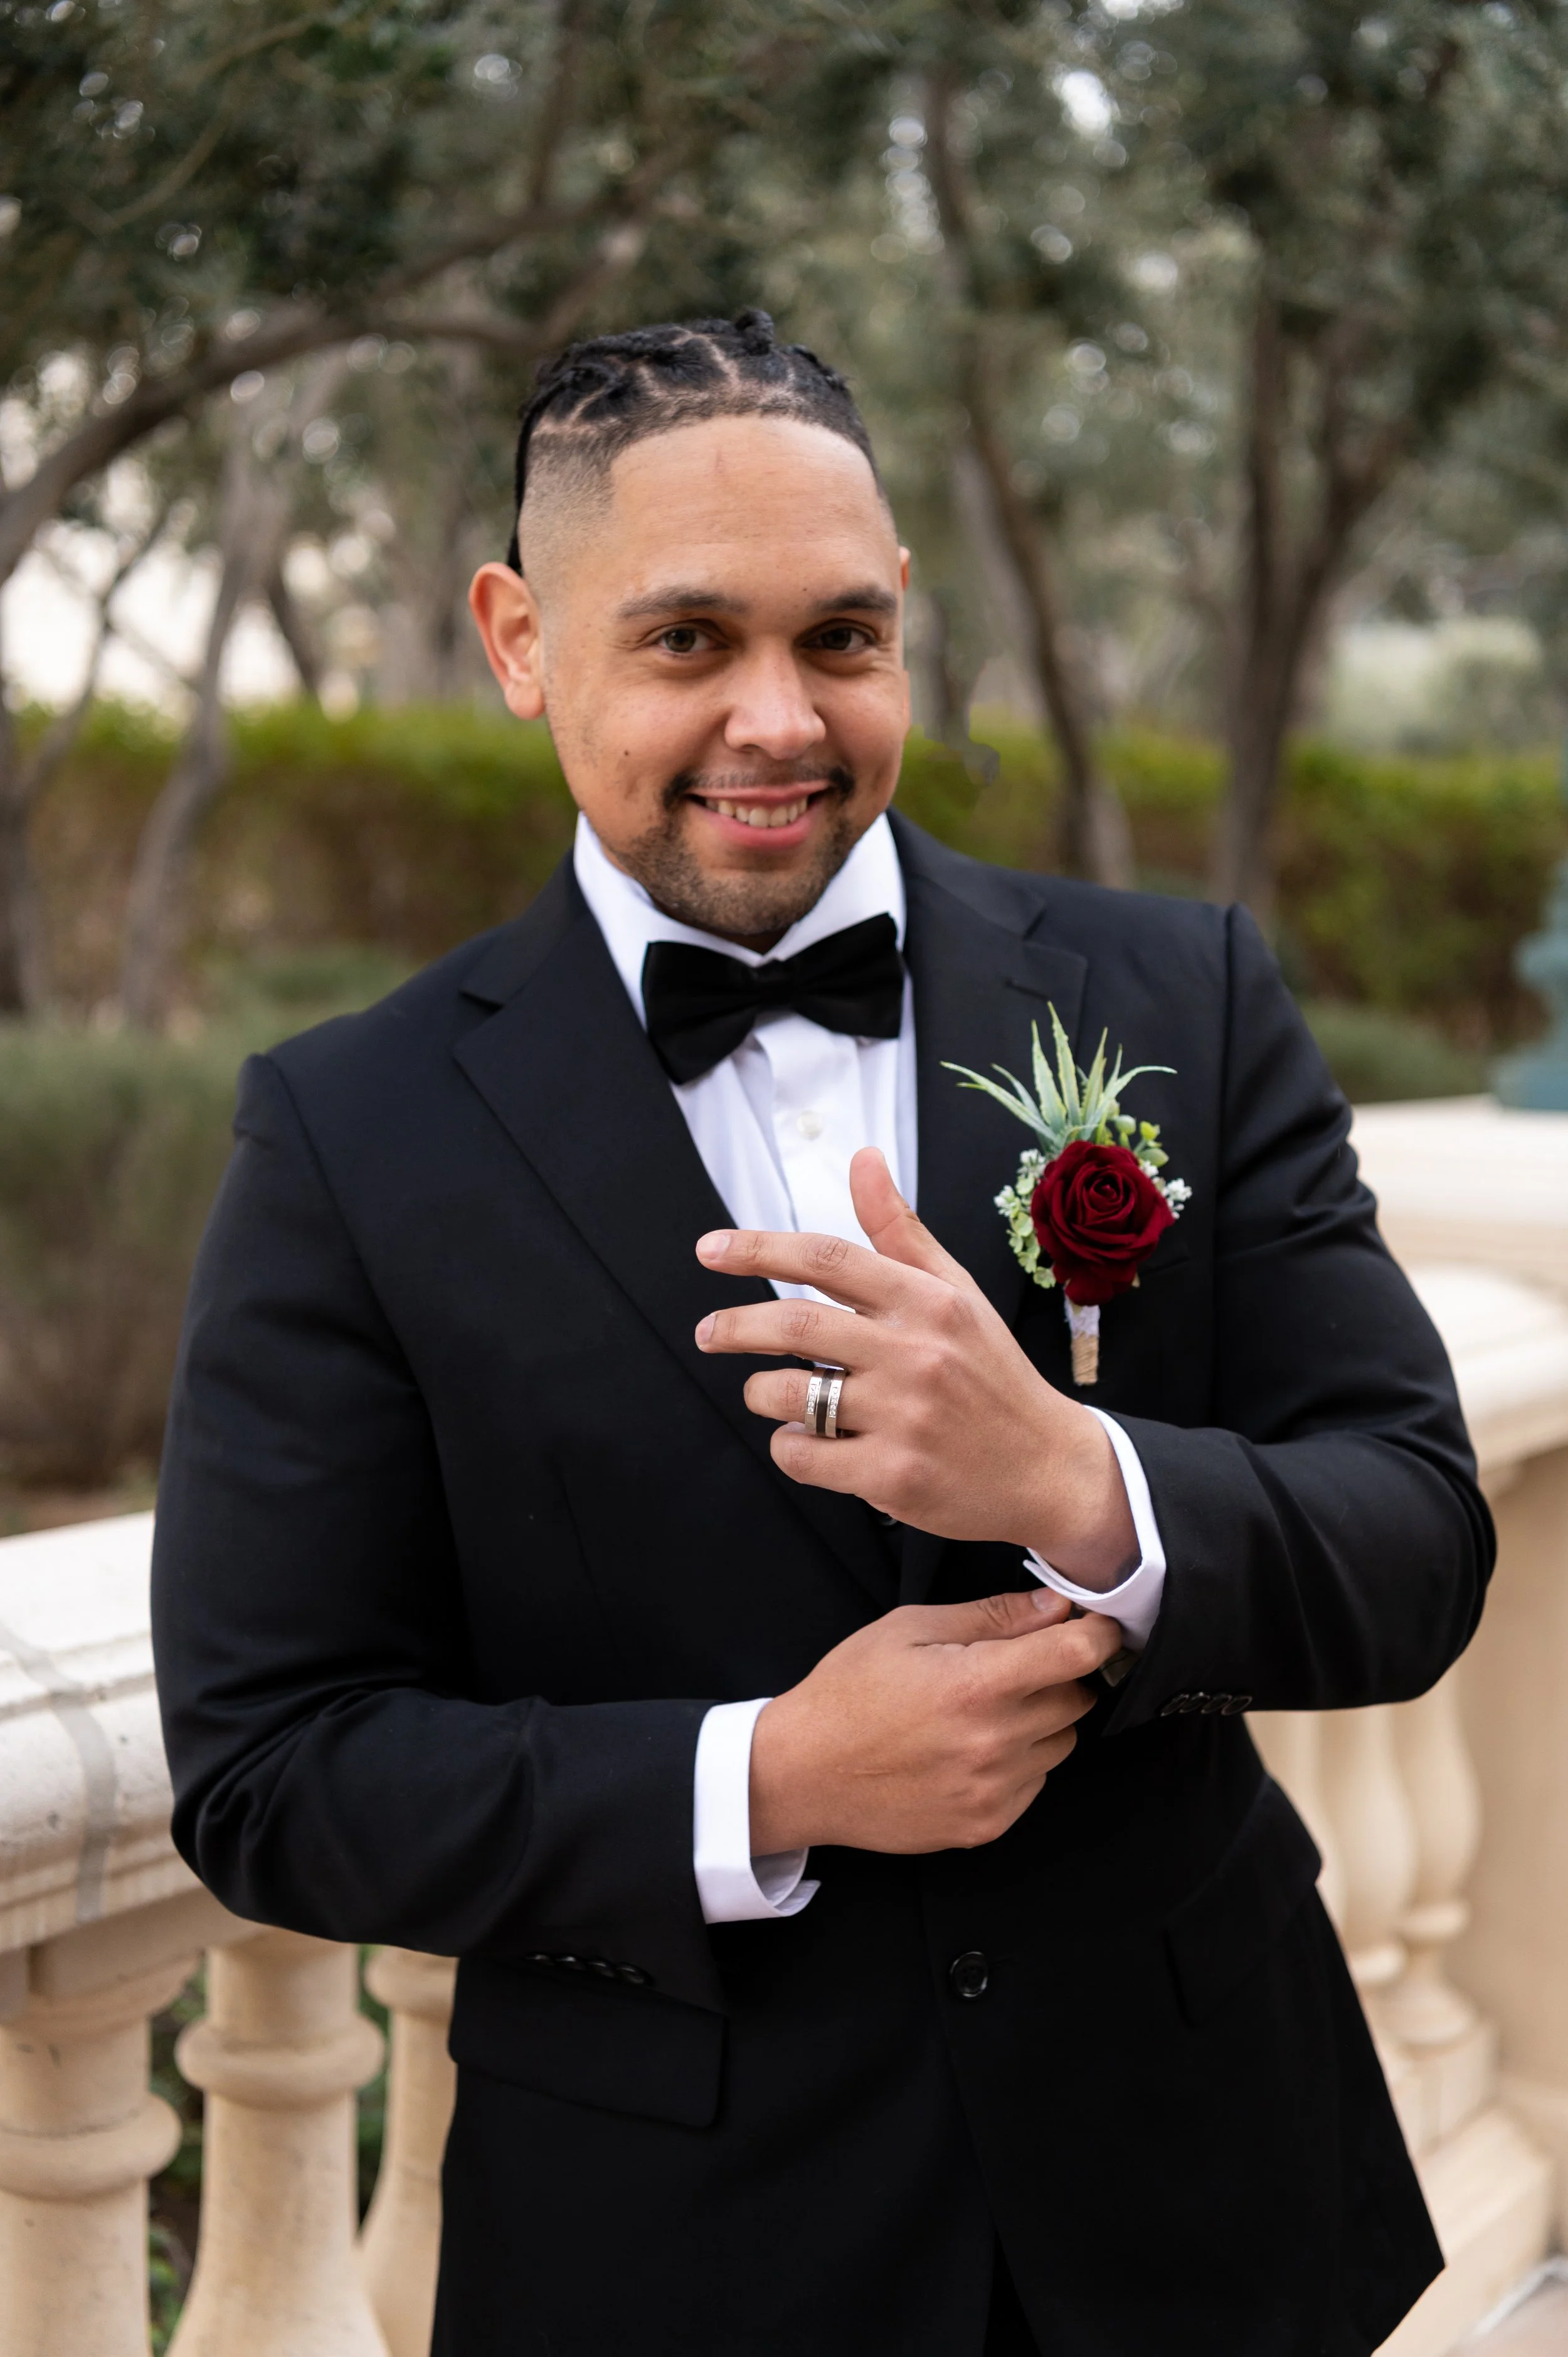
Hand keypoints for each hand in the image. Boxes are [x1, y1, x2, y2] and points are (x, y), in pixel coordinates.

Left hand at [694, 1148, 1137, 1586]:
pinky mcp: (894, 1476)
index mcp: (929, 1301)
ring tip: (768, 1393)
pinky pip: (804, 1456)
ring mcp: (906, 1417)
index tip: (710, 1250)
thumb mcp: (956, 1292)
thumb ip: (900, 1231)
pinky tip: (806, 1441)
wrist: (1049, 1467)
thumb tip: (863, 1158)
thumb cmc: (992, 1374)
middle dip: (735, 1326)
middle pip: (795, 1326)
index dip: (758, 1249)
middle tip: (708, 1332)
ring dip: (761, 1392)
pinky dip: (789, 1447)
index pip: (827, 1258)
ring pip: (791, 1394)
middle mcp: (917, 1353)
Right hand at [748, 1587, 1120, 1853]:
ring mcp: (993, 1790)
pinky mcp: (987, 1824)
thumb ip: (991, 1616)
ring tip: (984, 1712)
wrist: (804, 1772)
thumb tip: (1055, 1605)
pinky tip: (971, 1749)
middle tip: (1011, 1668)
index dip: (1097, 1633)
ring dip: (1041, 1722)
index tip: (1097, 1626)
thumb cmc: (850, 1693)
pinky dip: (1019, 1762)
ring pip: (1062, 1744)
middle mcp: (994, 1743)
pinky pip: (1035, 1783)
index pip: (1076, 1654)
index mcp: (976, 1684)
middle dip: (1057, 1675)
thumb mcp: (910, 1629)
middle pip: (1076, 1698)